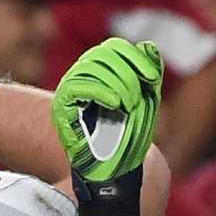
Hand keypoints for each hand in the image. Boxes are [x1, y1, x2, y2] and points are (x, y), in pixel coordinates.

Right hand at [51, 37, 163, 181]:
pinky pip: (77, 86)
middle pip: (103, 54)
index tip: (152, 79)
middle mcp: (83, 77)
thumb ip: (149, 73)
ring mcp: (71, 89)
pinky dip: (100, 91)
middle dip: (127, 74)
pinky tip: (115, 104)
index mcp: (101, 73)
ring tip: (128, 105)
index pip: (115, 48)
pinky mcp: (62, 105)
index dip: (135, 58)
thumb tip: (148, 45)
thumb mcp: (147, 100)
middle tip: (137, 99)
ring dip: (117, 84)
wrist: (114, 170)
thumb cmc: (128, 136)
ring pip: (91, 67)